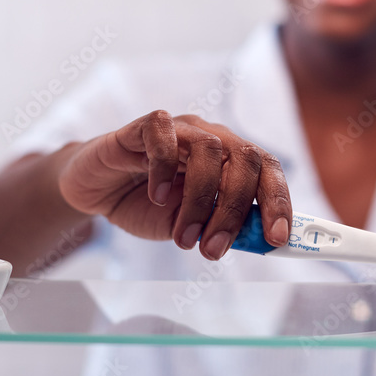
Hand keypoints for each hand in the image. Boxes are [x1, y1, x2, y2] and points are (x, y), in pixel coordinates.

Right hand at [57, 110, 291, 259]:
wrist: (97, 191)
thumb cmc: (147, 205)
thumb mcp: (188, 227)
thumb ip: (219, 230)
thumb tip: (255, 241)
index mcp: (231, 162)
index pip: (269, 171)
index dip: (278, 202)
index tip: (275, 238)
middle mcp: (211, 138)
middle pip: (245, 159)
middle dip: (235, 209)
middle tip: (215, 249)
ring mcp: (179, 129)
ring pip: (208, 148)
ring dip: (200, 199)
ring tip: (183, 236)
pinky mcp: (142, 127)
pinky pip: (162, 133)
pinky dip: (164, 167)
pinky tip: (156, 197)